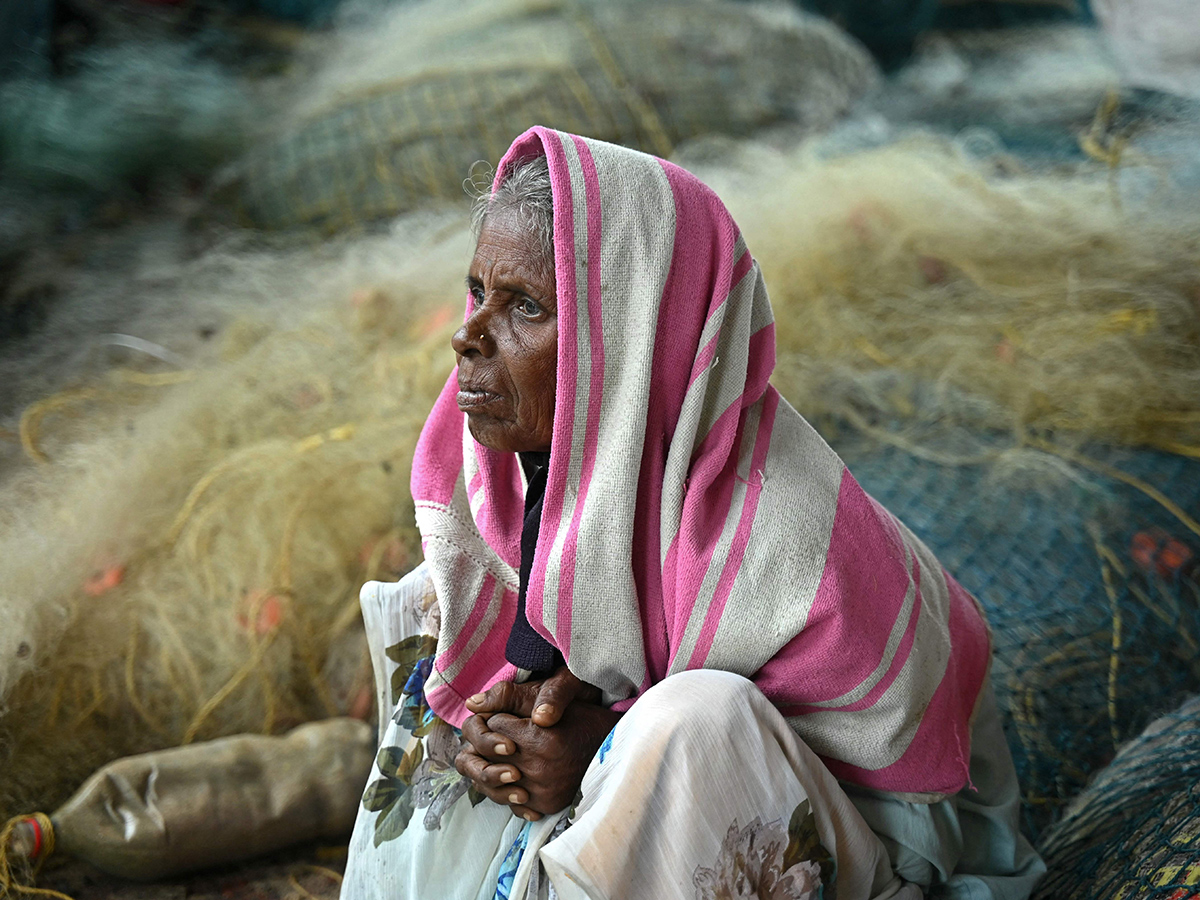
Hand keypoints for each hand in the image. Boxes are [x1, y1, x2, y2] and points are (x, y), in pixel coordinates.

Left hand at [454, 668, 620, 819]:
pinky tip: (517, 773)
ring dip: (494, 764)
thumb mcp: (556, 699)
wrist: (618, 752)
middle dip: (491, 739)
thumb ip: (514, 697)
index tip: (509, 715)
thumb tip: (472, 703)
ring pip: (493, 779)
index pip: (493, 725)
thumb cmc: (586, 719)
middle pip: (489, 753)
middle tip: (505, 733)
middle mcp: (540, 768)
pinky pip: (509, 799)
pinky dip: (507, 787)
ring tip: (508, 753)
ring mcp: (542, 790)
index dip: (497, 716)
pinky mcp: (545, 805)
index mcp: (542, 739)